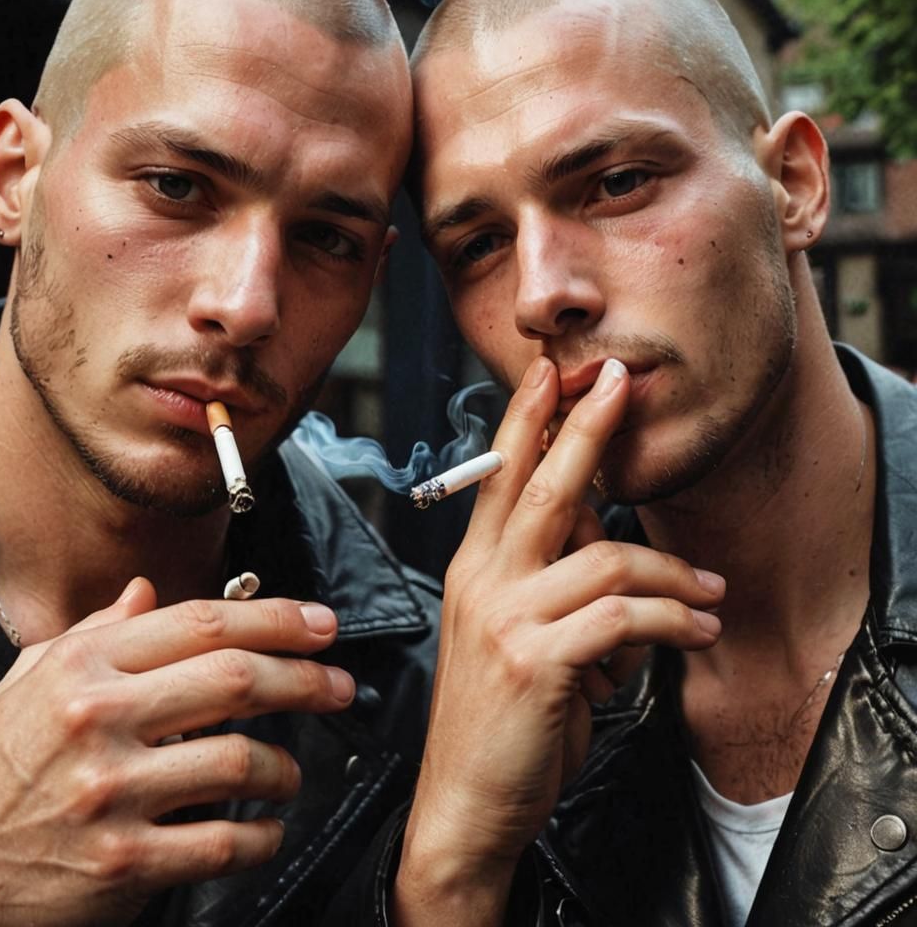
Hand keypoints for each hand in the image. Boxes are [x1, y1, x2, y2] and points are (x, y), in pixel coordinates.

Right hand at [0, 577, 353, 925]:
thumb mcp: (28, 681)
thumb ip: (95, 631)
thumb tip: (147, 591)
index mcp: (84, 667)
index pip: (203, 623)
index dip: (276, 617)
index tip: (319, 625)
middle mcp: (100, 720)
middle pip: (237, 680)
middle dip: (306, 678)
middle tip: (339, 683)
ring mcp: (113, 793)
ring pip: (241, 760)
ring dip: (286, 766)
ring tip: (292, 769)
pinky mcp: (124, 862)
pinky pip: (223, 841)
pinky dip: (262, 835)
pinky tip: (266, 828)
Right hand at [394, 357, 723, 924]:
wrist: (464, 800)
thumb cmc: (498, 717)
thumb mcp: (511, 637)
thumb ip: (550, 584)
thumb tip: (613, 549)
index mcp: (472, 569)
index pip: (497, 478)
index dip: (525, 420)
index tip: (550, 374)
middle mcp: (482, 581)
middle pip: (543, 486)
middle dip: (586, 427)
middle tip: (620, 381)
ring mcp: (506, 618)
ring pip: (607, 557)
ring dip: (674, 573)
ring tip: (711, 593)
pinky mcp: (537, 661)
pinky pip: (625, 617)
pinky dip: (674, 619)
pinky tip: (698, 628)